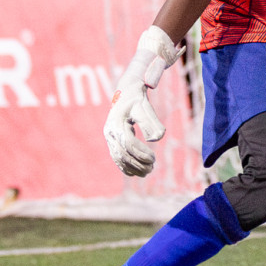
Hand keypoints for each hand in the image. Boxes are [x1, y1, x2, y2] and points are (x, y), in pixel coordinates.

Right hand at [103, 27, 179, 176]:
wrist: (126, 92)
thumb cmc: (138, 99)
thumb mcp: (146, 107)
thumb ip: (152, 122)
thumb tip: (156, 140)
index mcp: (116, 123)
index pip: (128, 144)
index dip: (141, 154)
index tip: (154, 158)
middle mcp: (110, 132)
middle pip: (123, 154)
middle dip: (137, 164)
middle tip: (152, 168)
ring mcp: (109, 137)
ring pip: (118, 158)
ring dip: (132, 168)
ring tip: (147, 172)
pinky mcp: (112, 140)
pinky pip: (116, 157)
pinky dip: (125, 166)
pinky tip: (135, 173)